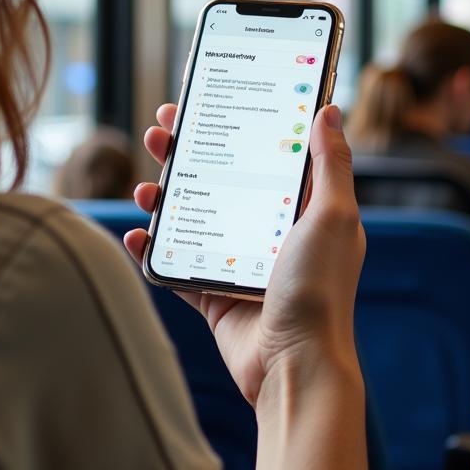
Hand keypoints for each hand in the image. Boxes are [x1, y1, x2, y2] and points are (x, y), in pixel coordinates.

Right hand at [126, 103, 364, 407]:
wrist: (294, 368)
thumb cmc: (320, 291)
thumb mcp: (333, 217)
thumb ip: (330, 164)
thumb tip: (328, 109)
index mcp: (298, 210)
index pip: (261, 153)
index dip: (233, 124)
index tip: (203, 101)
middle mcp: (267, 232)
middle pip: (218, 179)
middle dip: (186, 152)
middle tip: (160, 130)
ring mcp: (237, 263)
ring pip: (191, 216)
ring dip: (163, 197)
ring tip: (144, 186)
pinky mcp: (213, 294)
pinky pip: (174, 263)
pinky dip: (151, 248)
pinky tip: (136, 234)